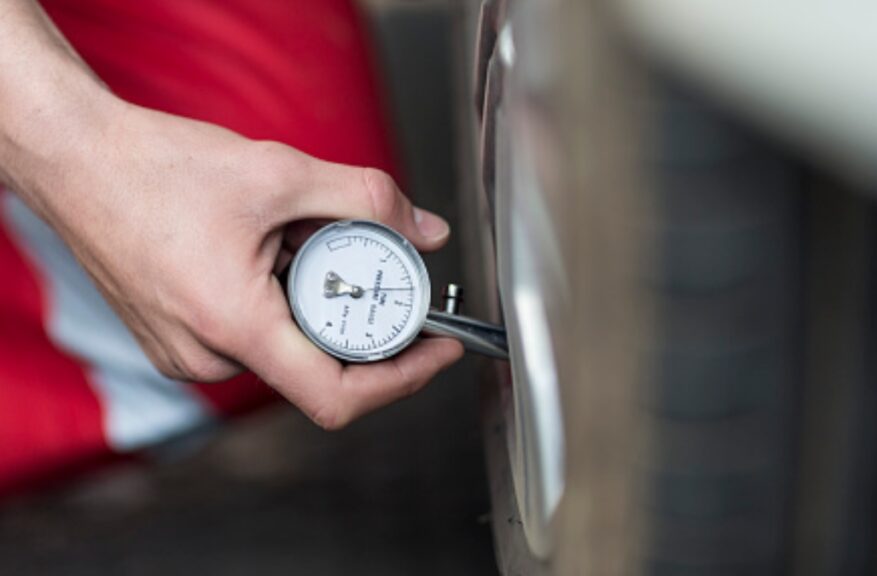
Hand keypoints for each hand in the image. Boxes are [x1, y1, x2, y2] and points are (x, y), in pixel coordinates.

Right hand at [11, 98, 463, 429]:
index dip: (402, 380)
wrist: (76, 160)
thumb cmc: (155, 168)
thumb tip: (426, 230)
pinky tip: (276, 252)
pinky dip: (282, 303)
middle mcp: (206, 355)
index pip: (338, 398)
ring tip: (311, 243)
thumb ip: (367, 200)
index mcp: (234, 326)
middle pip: (319, 370)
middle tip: (382, 270)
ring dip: (319, 306)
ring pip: (286, 349)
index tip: (437, 353)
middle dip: (362, 322)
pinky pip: (251, 337)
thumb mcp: (281, 173)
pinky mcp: (177, 338)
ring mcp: (186, 352)